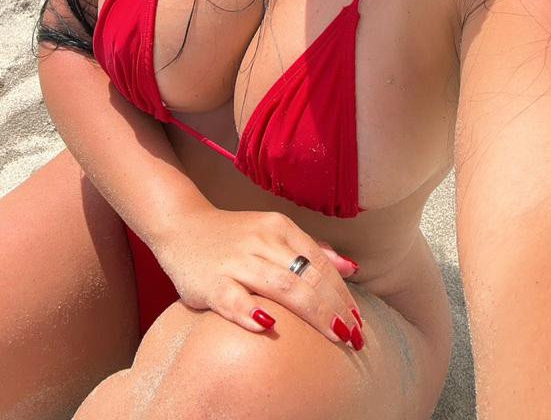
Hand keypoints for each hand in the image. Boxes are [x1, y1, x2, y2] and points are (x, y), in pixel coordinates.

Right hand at [153, 207, 362, 346]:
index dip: (342, 293)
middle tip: (355, 336)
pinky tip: (268, 326)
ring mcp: (236, 261)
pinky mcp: (210, 281)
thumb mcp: (272, 233)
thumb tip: (349, 268)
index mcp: (279, 228)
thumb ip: (309, 249)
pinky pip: (232, 297)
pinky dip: (249, 311)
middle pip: (306, 277)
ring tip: (335, 334)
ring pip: (280, 286)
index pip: (319, 263)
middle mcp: (261, 241)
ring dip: (312, 312)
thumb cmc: (232, 237)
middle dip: (335, 307)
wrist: (180, 226)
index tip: (359, 321)